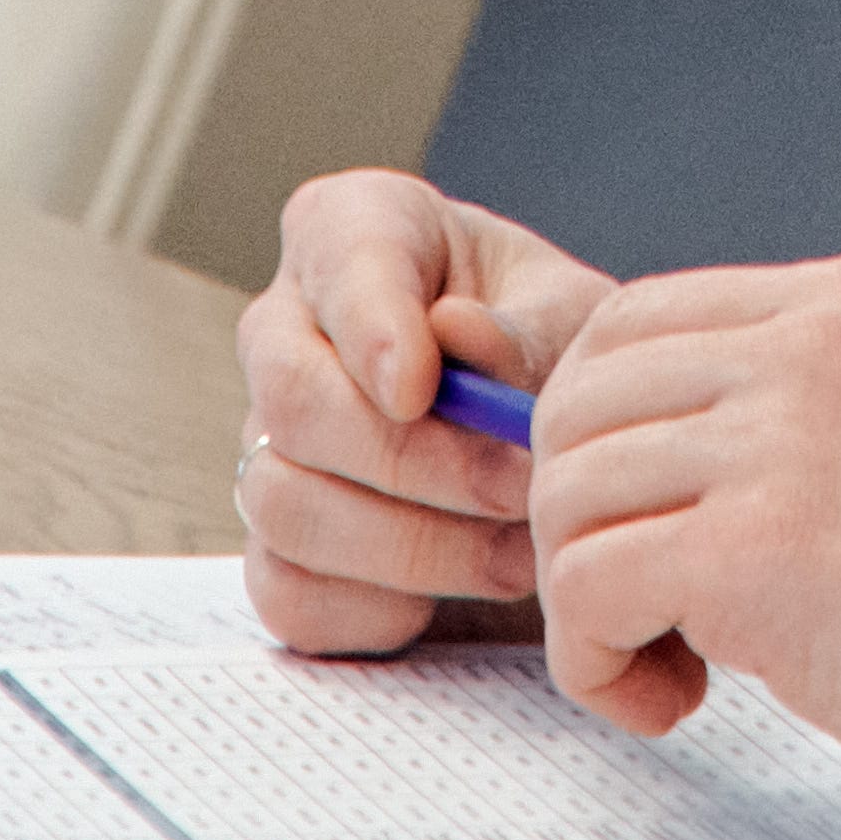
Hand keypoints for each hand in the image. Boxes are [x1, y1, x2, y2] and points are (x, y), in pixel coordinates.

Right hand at [236, 171, 615, 654]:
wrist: (553, 439)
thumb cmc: (553, 348)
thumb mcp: (574, 316)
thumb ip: (526, 329)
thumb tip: (459, 339)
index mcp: (353, 232)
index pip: (338, 260)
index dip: (371, 327)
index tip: (422, 387)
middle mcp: (285, 333)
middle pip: (295, 402)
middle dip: (418, 461)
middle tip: (521, 488)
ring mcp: (266, 444)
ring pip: (288, 506)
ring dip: (417, 545)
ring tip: (521, 550)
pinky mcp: (276, 549)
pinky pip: (292, 593)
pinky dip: (383, 607)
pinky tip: (462, 587)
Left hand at [525, 255, 840, 804]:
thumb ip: (808, 407)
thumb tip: (670, 456)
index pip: (633, 320)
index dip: (596, 428)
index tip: (628, 511)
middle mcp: (807, 349)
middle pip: (579, 403)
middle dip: (580, 518)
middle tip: (642, 601)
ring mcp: (778, 440)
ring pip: (567, 497)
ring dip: (590, 601)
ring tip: (669, 660)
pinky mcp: (753, 550)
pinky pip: (586, 589)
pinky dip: (598, 662)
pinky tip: (672, 694)